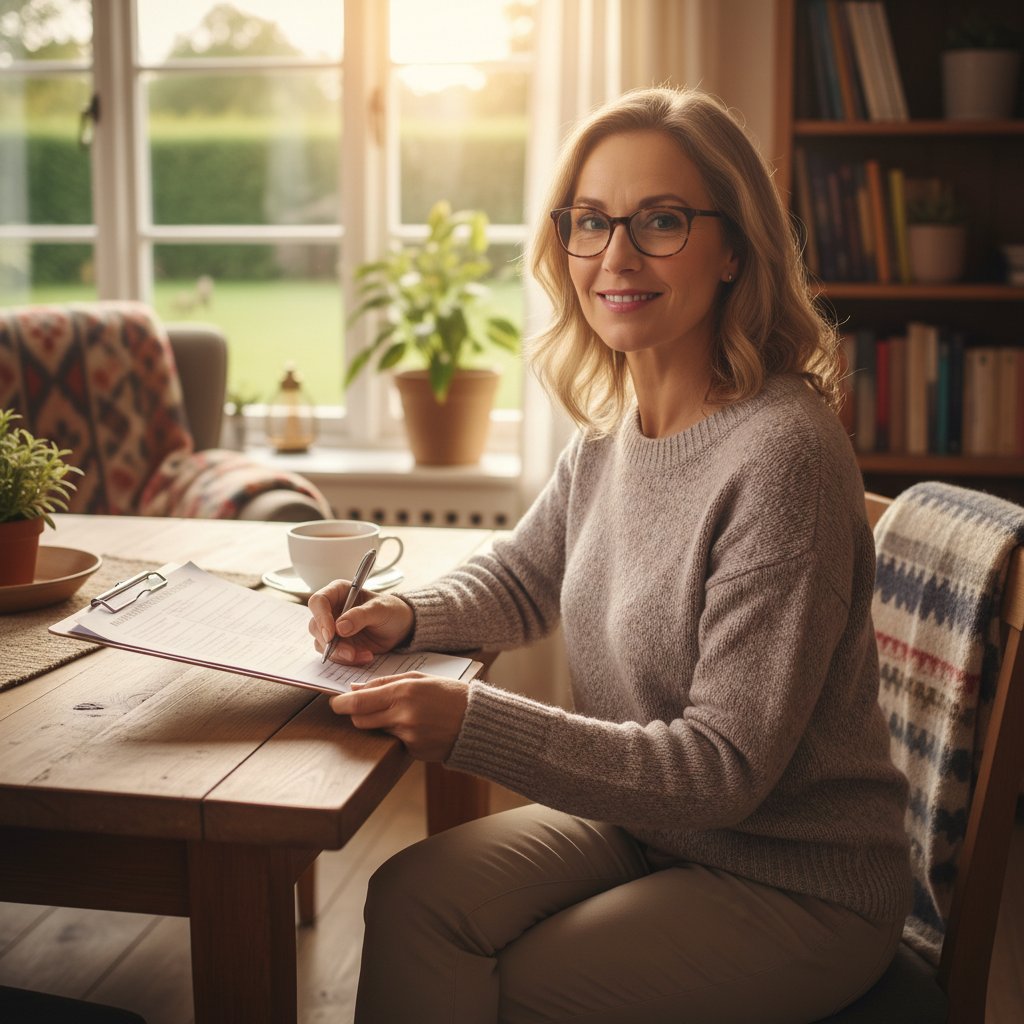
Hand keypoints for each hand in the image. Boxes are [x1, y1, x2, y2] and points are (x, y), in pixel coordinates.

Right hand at [307, 583, 413, 664]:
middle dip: (331, 643)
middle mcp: (331, 609)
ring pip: (321, 643)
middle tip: (350, 653)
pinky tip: (366, 656)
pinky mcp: (338, 644)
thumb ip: (360, 615)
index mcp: (339, 592)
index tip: (331, 634)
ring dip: (340, 654)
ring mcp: (332, 628)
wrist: (400, 628)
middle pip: (315, 626)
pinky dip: (348, 659)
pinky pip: (334, 655)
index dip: (321, 617)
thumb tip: (339, 627)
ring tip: (365, 654)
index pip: (318, 601)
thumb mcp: (380, 609)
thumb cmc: (391, 610)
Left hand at [329, 673, 469, 761]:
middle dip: (355, 715)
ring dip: (379, 723)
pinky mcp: (413, 752)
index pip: (359, 702)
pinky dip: (398, 734)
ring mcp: (408, 737)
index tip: (335, 702)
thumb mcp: (420, 679)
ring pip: (377, 731)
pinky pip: (394, 742)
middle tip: (359, 708)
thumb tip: (354, 688)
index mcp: (404, 693)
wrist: (478, 722)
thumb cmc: (450, 694)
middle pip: (361, 721)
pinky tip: (417, 727)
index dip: (341, 704)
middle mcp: (403, 717)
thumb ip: (385, 683)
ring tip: (399, 714)